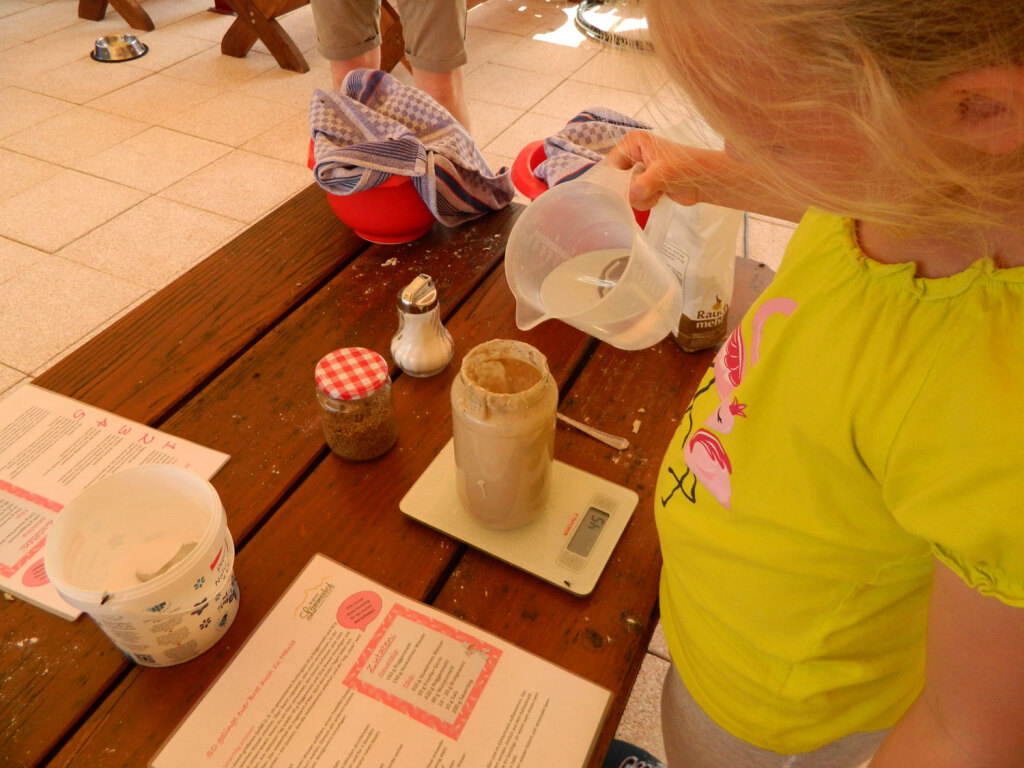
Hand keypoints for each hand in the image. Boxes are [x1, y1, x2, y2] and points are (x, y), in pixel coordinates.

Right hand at [605, 130, 720, 209]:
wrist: (707, 180)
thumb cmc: (687, 168)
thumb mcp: (662, 174)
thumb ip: (642, 185)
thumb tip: (629, 196)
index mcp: (633, 142)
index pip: (611, 164)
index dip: (613, 180)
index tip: (623, 193)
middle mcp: (633, 153)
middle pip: (616, 179)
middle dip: (629, 191)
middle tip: (644, 193)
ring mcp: (639, 169)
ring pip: (624, 191)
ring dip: (639, 197)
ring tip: (656, 192)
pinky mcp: (645, 182)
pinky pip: (634, 197)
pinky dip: (644, 201)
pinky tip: (658, 196)